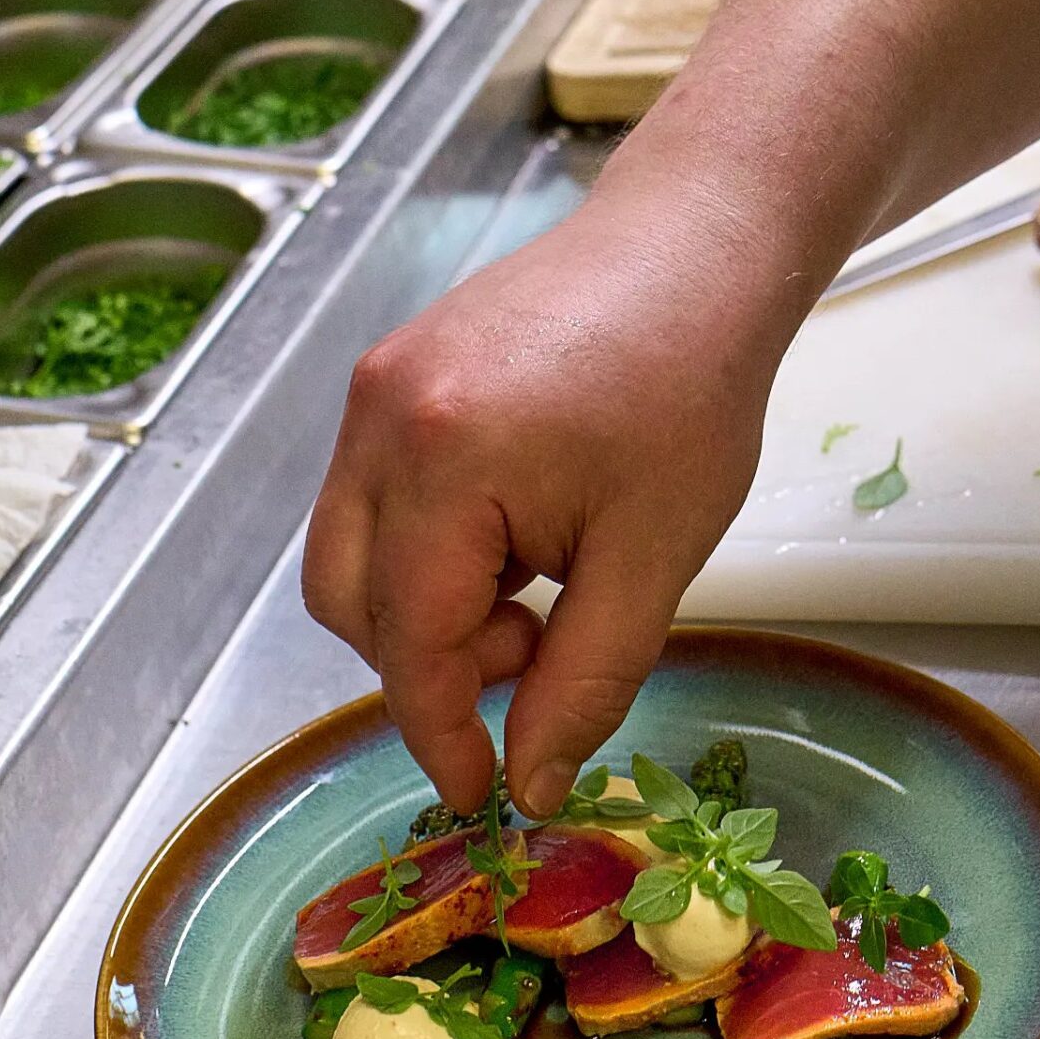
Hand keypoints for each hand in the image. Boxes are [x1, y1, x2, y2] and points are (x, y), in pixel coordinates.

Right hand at [302, 176, 791, 820]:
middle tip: (534, 647)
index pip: (410, 641)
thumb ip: (584, 681)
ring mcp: (372, 390)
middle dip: (427, 660)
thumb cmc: (692, 390)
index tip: (479, 793)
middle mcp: (380, 421)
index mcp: (442, 461)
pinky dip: (426, 546)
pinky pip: (371, 497)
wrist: (692, 245)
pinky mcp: (387, 375)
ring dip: (425, 603)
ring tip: (536, 579)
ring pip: (349, 552)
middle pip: (347, 600)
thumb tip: (528, 782)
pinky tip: (516, 527)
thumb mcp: (654, 556)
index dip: (439, 732)